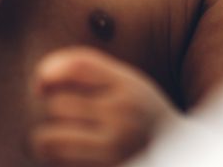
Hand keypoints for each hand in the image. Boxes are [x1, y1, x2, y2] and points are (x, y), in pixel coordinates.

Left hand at [30, 47, 181, 165]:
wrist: (181, 156)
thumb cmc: (143, 116)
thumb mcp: (129, 85)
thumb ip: (92, 73)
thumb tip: (40, 80)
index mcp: (129, 85)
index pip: (79, 65)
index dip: (50, 69)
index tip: (42, 82)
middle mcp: (122, 113)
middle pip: (58, 103)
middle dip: (52, 110)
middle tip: (65, 118)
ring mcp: (113, 146)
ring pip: (49, 138)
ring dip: (47, 139)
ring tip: (60, 140)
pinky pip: (58, 163)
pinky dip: (57, 160)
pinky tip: (73, 157)